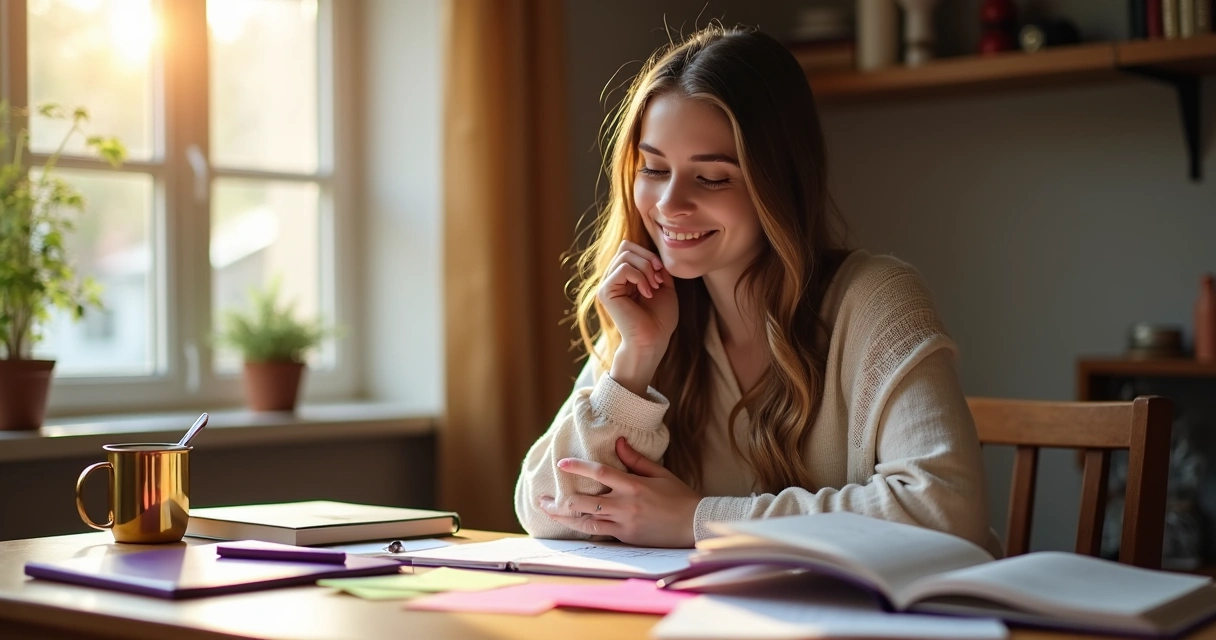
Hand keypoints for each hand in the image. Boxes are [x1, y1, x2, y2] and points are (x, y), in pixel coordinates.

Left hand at [539, 437, 700, 547]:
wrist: (693, 525)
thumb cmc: (679, 497)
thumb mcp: (660, 473)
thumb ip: (635, 460)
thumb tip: (618, 441)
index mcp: (633, 486)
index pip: (600, 473)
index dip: (578, 468)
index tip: (561, 464)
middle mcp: (625, 506)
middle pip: (584, 502)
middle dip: (560, 500)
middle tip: (542, 498)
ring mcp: (624, 525)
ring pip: (586, 522)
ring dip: (564, 517)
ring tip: (547, 511)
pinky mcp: (625, 539)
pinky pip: (598, 533)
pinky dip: (582, 527)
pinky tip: (569, 523)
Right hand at [597, 241, 677, 394]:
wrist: (653, 340)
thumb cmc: (660, 319)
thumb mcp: (664, 285)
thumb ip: (657, 267)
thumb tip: (651, 253)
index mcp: (624, 277)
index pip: (629, 248)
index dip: (648, 254)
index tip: (662, 272)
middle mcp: (613, 279)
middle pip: (626, 247)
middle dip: (648, 259)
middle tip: (658, 279)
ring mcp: (607, 285)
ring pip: (625, 255)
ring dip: (645, 269)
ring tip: (653, 287)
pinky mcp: (605, 292)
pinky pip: (622, 269)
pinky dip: (639, 277)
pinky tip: (646, 292)